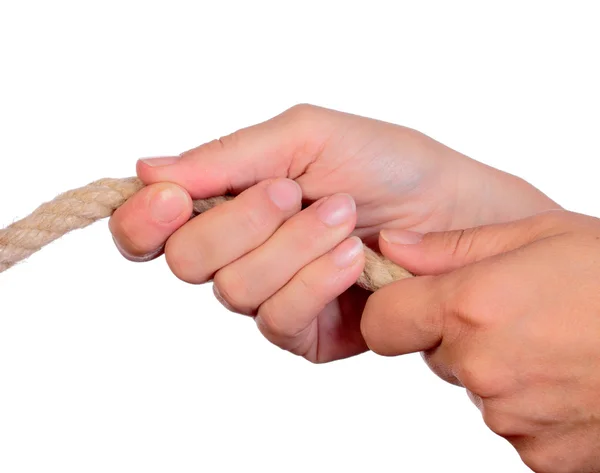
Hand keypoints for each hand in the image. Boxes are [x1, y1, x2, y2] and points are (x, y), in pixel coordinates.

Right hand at [109, 104, 557, 362]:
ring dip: (290, 246)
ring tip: (344, 218)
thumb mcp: (307, 138)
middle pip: (185, 260)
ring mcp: (269, 295)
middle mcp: (240, 252)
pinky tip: (354, 259)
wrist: (454, 213)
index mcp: (230, 202)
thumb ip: (229, 157)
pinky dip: (315, 281)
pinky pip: (279, 319)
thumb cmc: (388, 166)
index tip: (174, 198)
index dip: (147, 218)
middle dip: (241, 222)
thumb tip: (148, 170)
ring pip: (234, 289)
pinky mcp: (303, 332)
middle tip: (293, 192)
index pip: (152, 226)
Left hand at [361, 210, 599, 471]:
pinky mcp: (544, 457)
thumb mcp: (535, 235)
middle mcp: (482, 369)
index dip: (392, 307)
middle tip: (514, 311)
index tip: (412, 297)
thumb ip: (449, 247)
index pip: (382, 321)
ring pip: (475, 388)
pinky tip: (571, 376)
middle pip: (432, 354)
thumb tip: (390, 248)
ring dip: (498, 368)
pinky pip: (512, 425)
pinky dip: (530, 403)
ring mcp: (513, 419)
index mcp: (472, 308)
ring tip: (555, 340)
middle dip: (457, 334)